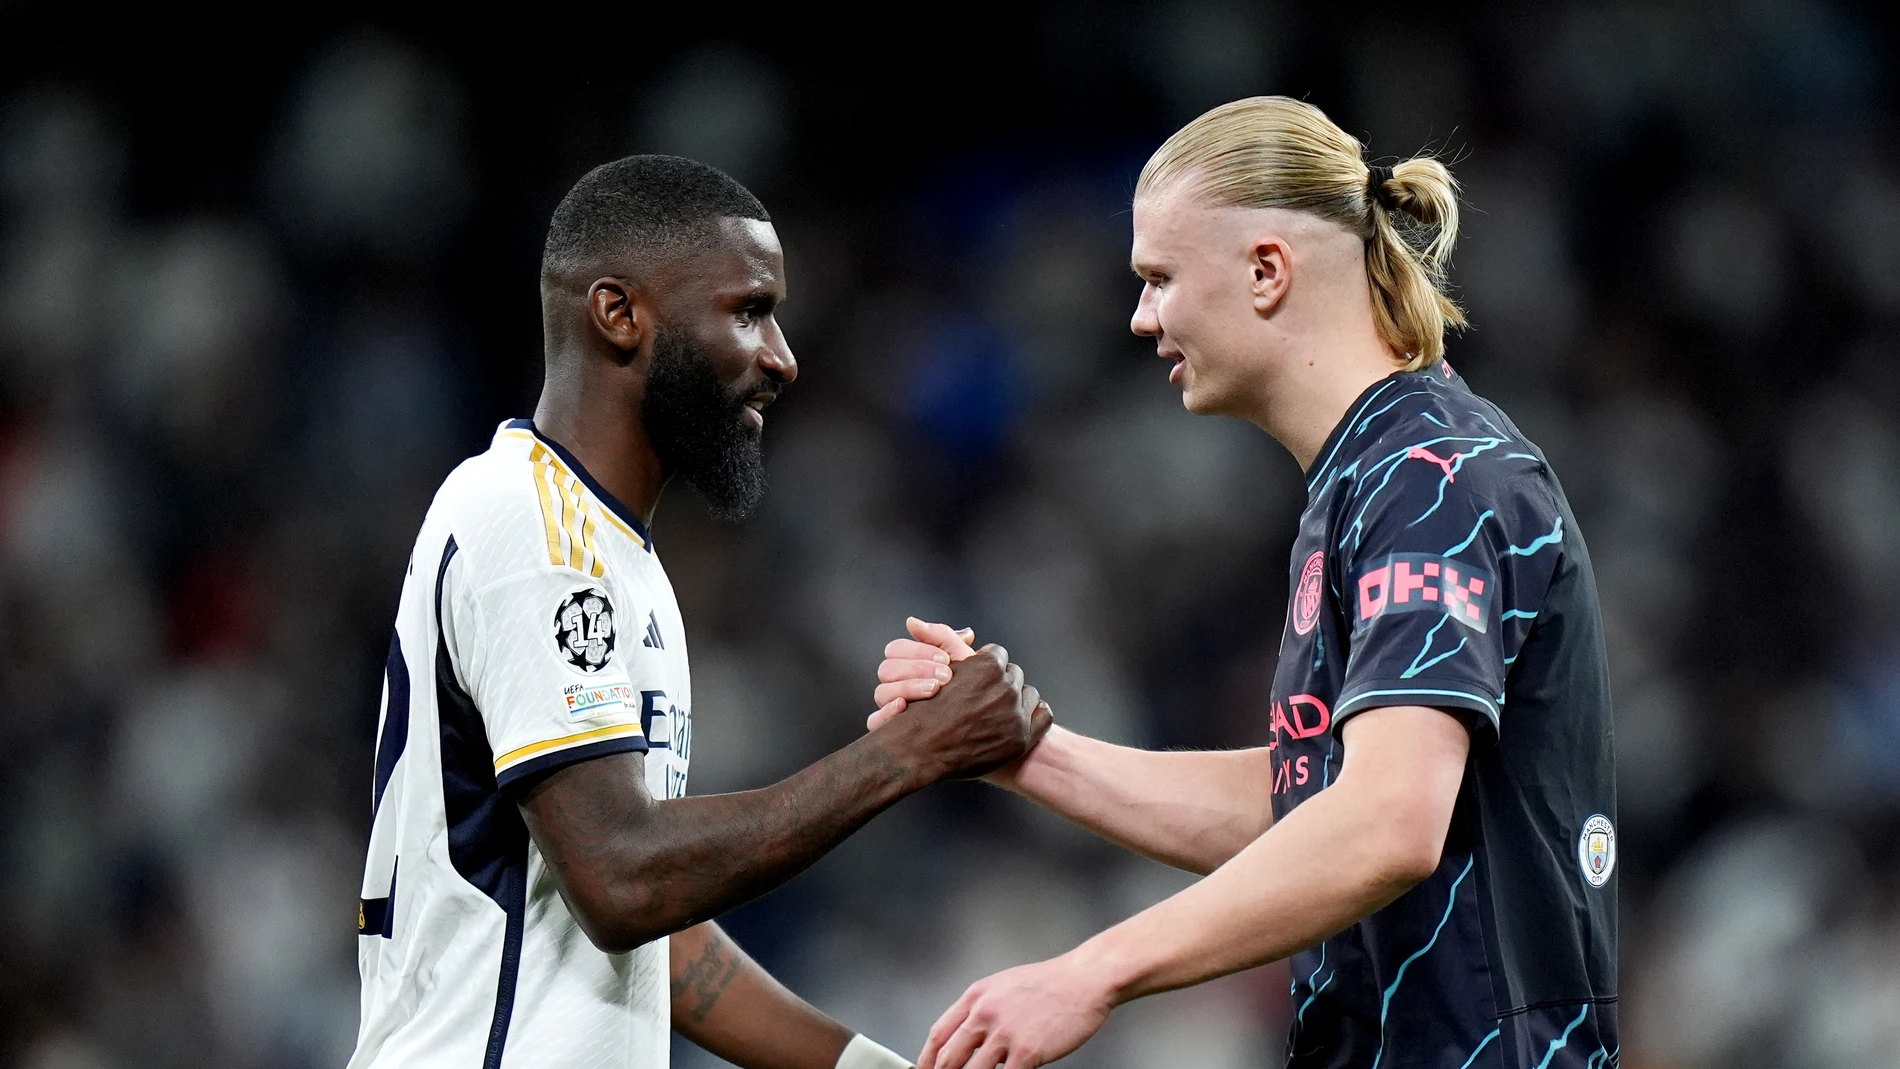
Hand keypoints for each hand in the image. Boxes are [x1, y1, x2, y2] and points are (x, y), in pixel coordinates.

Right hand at [869, 617, 977, 729]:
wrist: (981, 713)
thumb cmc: (969, 683)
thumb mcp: (959, 654)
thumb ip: (939, 635)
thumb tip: (911, 622)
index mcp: (906, 662)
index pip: (895, 649)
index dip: (918, 651)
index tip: (945, 659)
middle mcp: (894, 682)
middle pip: (886, 669)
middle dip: (917, 669)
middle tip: (945, 676)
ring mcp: (890, 705)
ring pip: (882, 692)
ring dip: (908, 688)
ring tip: (933, 690)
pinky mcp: (890, 728)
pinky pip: (874, 721)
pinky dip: (885, 713)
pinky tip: (904, 707)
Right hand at [873, 640, 1050, 781]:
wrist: (918, 751)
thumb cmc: (921, 709)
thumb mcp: (932, 668)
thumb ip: (946, 641)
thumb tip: (956, 628)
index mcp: (987, 666)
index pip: (998, 655)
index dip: (986, 668)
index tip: (976, 680)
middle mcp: (1005, 688)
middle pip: (1014, 675)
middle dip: (1001, 684)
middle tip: (983, 699)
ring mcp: (1015, 715)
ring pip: (1029, 694)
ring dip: (1017, 701)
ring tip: (996, 713)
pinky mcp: (1021, 739)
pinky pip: (1044, 715)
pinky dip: (1033, 716)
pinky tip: (1015, 722)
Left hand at [918, 953, 1113, 1068]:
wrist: (1083, 980)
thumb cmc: (1050, 984)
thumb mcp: (1004, 986)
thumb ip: (983, 1010)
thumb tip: (969, 1039)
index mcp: (976, 996)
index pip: (939, 1035)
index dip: (927, 1060)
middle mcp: (984, 1013)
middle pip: (948, 1058)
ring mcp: (1004, 1033)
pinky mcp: (1026, 1052)